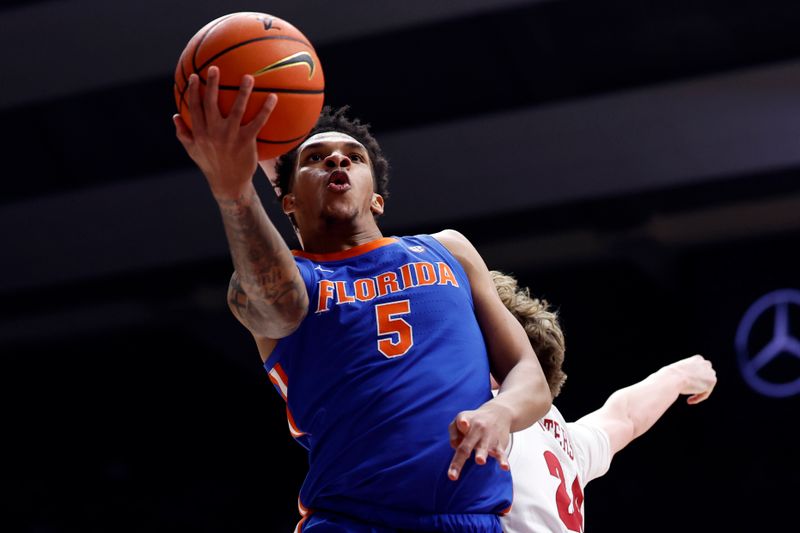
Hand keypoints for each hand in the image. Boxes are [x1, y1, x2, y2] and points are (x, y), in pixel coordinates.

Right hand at [173, 66, 277, 200]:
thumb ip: (183, 133)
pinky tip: (272, 97)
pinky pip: (257, 122)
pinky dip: (265, 110)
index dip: (194, 91)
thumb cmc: (211, 165)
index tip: (195, 76)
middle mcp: (213, 132)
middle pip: (211, 103)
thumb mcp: (193, 151)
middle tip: (215, 68)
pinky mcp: (246, 141)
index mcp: (199, 133)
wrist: (228, 184)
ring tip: (248, 77)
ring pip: (237, 109)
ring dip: (243, 92)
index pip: (194, 107)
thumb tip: (174, 116)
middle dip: (212, 84)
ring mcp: (230, 136)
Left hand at [447, 402, 511, 480]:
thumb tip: (454, 446)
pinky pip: (501, 454)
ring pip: (483, 448)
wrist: (499, 413)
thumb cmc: (474, 419)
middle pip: (466, 447)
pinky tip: (504, 467)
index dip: (460, 426)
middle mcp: (477, 429)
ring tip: (480, 461)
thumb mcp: (461, 418)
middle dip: (459, 461)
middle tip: (452, 476)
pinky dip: (503, 461)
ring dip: (481, 454)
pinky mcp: (499, 445)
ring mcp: (488, 438)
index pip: (460, 425)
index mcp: (466, 423)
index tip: (459, 434)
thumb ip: (454, 431)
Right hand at [665, 355, 716, 404]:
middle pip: (708, 375)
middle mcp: (706, 364)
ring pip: (707, 384)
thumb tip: (689, 381)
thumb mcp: (678, 370)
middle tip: (691, 390)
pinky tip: (688, 401)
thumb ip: (686, 373)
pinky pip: (706, 393)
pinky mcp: (711, 382)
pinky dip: (698, 398)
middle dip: (702, 382)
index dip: (696, 377)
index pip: (701, 368)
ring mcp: (710, 372)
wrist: (673, 378)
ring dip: (700, 391)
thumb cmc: (670, 375)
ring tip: (689, 398)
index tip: (688, 384)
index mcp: (697, 358)